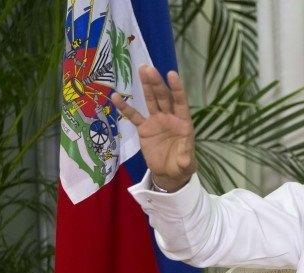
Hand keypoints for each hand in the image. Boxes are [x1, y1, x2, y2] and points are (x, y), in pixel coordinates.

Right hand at [111, 65, 196, 191]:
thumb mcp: (186, 163)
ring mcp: (156, 121)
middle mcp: (170, 118)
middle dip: (157, 84)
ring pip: (151, 101)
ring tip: (141, 70)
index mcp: (183, 122)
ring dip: (146, 86)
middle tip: (149, 68)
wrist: (169, 173)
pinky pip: (134, 116)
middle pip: (164, 97)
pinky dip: (125, 107)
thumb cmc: (181, 165)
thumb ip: (186, 158)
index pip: (180, 102)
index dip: (176, 89)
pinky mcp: (144, 129)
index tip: (171, 74)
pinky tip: (116, 96)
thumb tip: (186, 157)